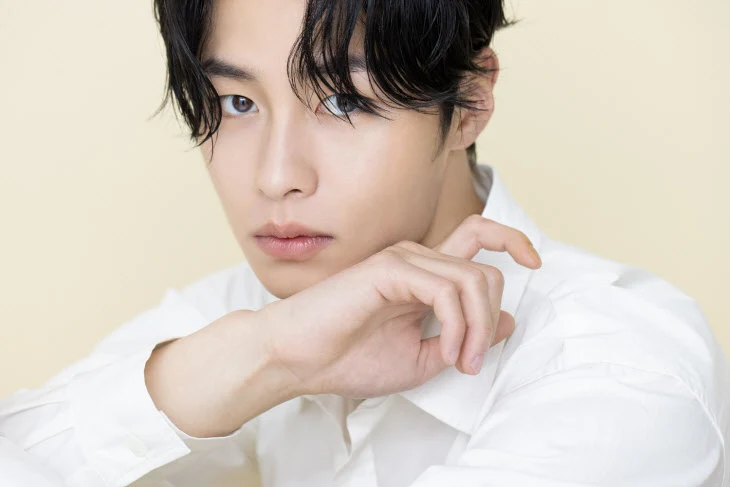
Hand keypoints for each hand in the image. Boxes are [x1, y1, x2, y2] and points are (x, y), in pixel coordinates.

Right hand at [262, 214, 541, 398]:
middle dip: (492, 319)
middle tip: (471, 361)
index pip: (477, 237)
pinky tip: (444, 350)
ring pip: (472, 280)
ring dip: (476, 328)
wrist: (299, 360)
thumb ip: (463, 337)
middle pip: (485, 269)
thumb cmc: (349, 358)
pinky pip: (446, 290)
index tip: (535, 263)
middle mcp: (416, 259)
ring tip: (458, 361)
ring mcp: (403, 260)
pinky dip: (456, 324)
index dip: (512, 241)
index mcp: (423, 274)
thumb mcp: (421, 358)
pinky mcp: (389, 269)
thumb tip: (507, 321)